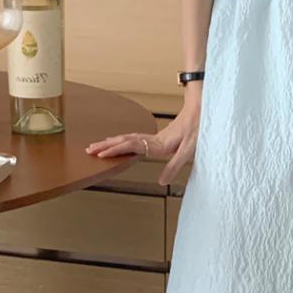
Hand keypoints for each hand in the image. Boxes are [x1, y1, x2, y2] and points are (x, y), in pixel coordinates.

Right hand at [86, 102, 200, 186]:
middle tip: (89, 150)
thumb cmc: (198, 129)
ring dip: (112, 142)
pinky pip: (135, 138)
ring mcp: (155, 137)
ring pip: (128, 138)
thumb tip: (160, 182)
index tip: (101, 154)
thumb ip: (174, 166)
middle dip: (106, 145)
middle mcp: (154, 139)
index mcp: (159, 143)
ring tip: (98, 146)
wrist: (203, 110)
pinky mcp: (159, 137)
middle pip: (125, 140)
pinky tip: (120, 143)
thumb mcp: (189, 151)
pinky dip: (123, 141)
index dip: (116, 150)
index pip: (132, 145)